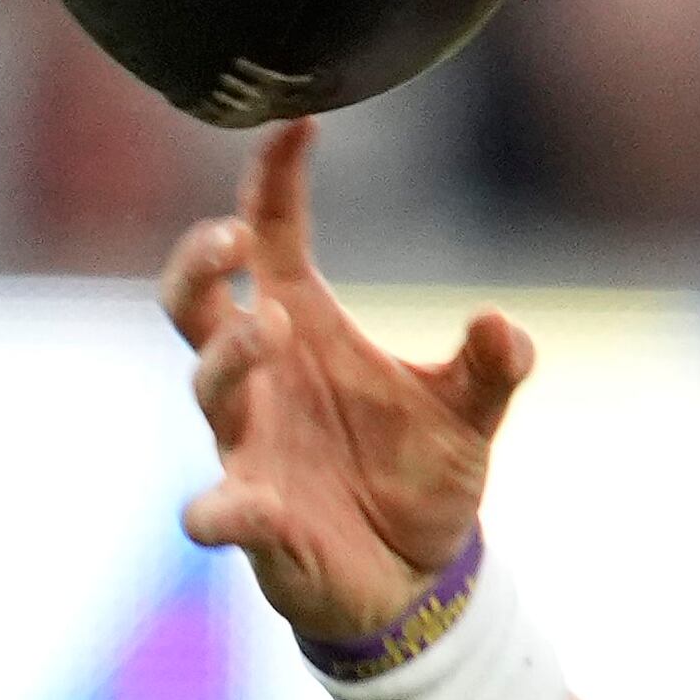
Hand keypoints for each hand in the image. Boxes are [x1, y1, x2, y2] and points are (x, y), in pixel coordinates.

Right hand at [155, 120, 532, 641]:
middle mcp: (261, 378)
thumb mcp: (470, 415)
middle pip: (195, 301)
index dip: (272, 177)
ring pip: (209, 387)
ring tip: (267, 329)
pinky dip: (220, 508)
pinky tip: (226, 510)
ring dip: (230, 356)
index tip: (296, 121)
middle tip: (235, 236)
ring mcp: (249, 445)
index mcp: (303, 326)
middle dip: (200, 264)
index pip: (273, 233)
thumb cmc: (420, 476)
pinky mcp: (256, 519)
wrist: (414, 577)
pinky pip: (220, 508)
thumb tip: (504, 324)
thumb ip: (493, 368)